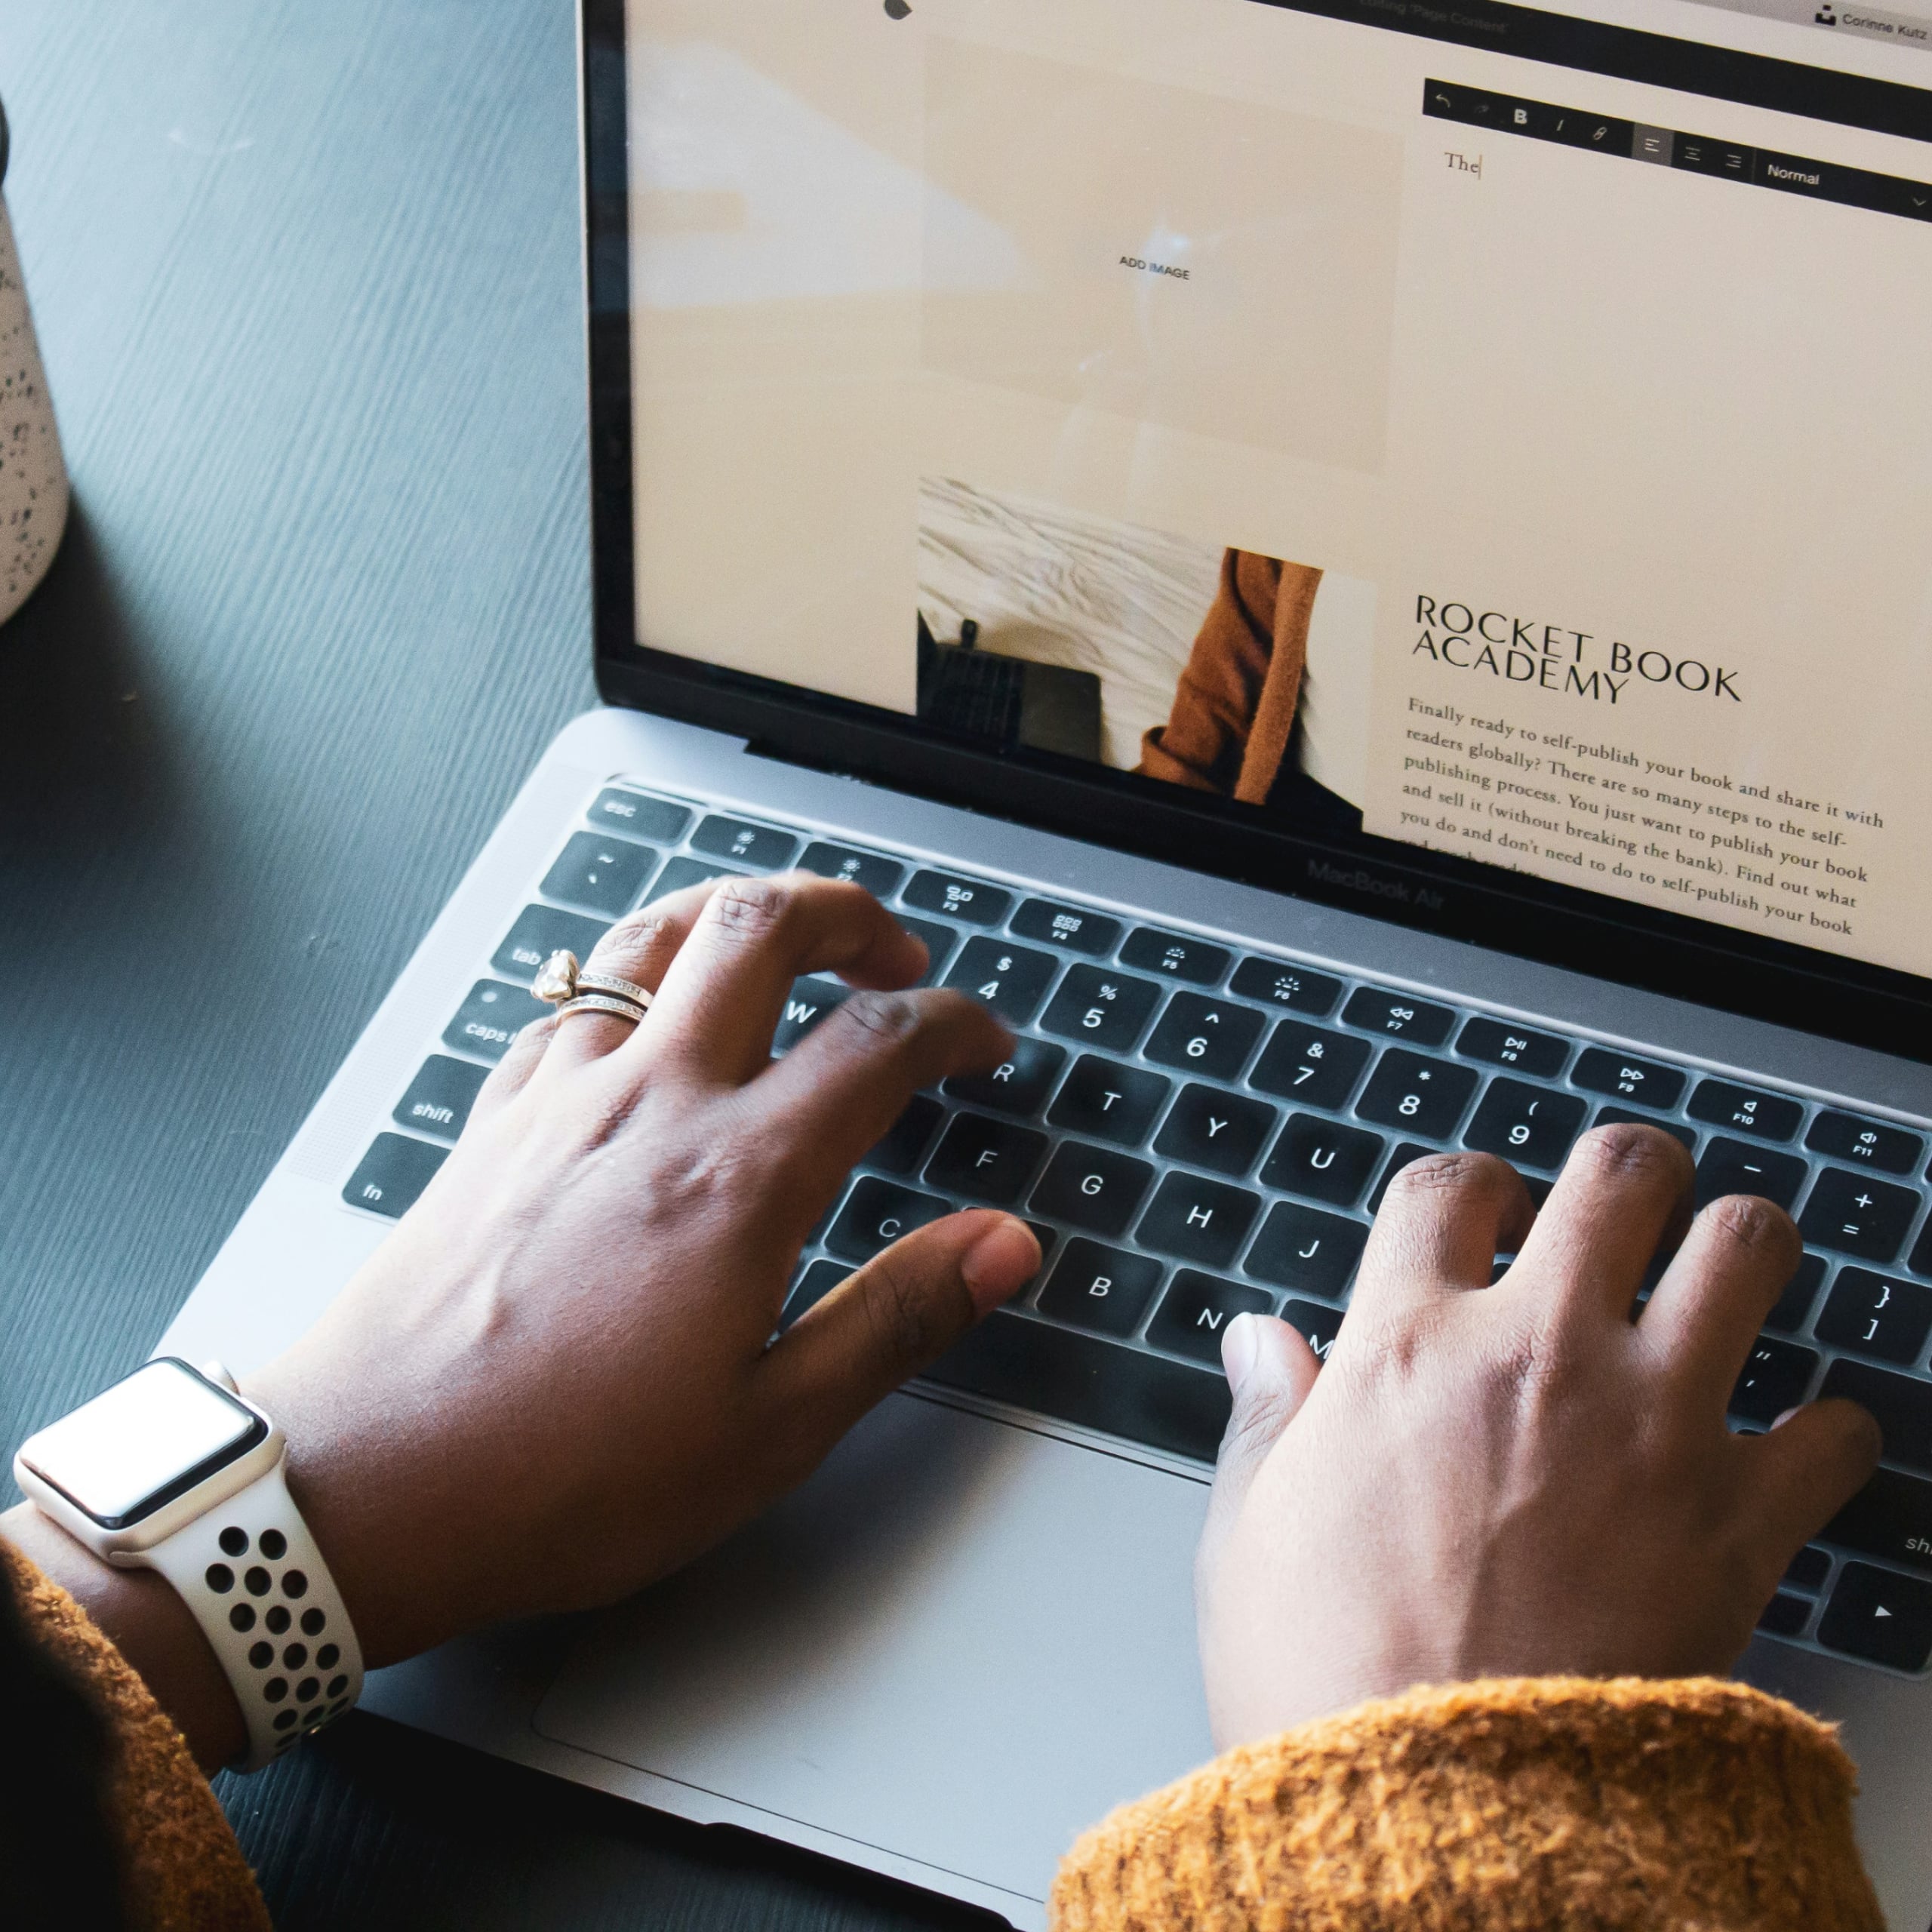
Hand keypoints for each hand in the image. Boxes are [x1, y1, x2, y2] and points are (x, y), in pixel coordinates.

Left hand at [249, 873, 1039, 1666]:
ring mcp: (559, 1099)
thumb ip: (898, 1317)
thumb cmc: (563, 1477)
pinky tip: (641, 1023)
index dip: (954, 1023)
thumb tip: (1003, 1245)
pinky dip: (628, 980)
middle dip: (847, 913)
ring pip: (652, 936)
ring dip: (734, 917)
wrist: (367, 1488)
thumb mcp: (770, 1429)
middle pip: (760, 928)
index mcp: (737, 1175)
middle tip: (892, 953)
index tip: (983, 1041)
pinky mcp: (493, 1122)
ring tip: (779, 946)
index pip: (878, 1043)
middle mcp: (650, 1103)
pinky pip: (568, 1002)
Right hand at [1197, 1126, 1879, 1748]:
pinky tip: (1793, 1445)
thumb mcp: (1249, 1537)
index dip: (1469, 1185)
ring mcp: (1648, 1423)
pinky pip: (1831, 1430)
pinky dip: (1824, 1431)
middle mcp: (1537, 1355)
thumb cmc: (1330, 1682)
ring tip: (1723, 1274)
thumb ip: (1265, 1418)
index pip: (1446, 1188)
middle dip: (1627, 1172)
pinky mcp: (1737, 1517)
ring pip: (1745, 1250)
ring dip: (1739, 1249)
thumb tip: (1258, 1340)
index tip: (1481, 1215)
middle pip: (1618, 1175)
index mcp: (1405, 1350)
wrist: (1443, 1814)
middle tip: (1625, 1204)